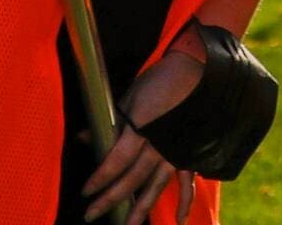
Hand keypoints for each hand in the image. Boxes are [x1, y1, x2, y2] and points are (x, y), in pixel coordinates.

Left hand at [80, 35, 202, 221]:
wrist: (198, 71)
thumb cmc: (161, 80)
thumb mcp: (130, 98)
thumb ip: (110, 123)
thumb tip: (83, 138)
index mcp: (142, 129)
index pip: (116, 162)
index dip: (100, 178)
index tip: (86, 192)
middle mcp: (159, 146)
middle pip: (131, 180)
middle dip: (110, 199)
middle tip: (91, 215)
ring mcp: (176, 153)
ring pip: (155, 187)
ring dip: (140, 209)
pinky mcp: (190, 154)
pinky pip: (187, 183)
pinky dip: (184, 202)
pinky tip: (179, 221)